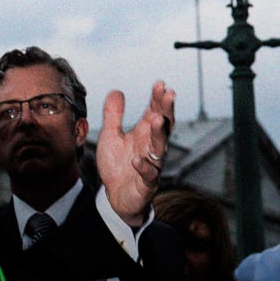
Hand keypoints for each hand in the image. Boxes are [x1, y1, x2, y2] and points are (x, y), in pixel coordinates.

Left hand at [97, 81, 174, 227]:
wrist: (115, 196)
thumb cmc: (117, 165)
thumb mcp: (110, 136)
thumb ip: (113, 115)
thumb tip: (117, 91)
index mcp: (144, 134)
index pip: (154, 112)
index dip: (157, 99)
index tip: (160, 84)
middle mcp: (151, 147)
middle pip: (164, 126)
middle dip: (167, 110)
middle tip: (169, 94)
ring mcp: (151, 165)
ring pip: (160, 149)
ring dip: (160, 134)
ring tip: (157, 120)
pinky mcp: (146, 184)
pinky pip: (149, 175)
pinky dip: (144, 168)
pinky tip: (137, 160)